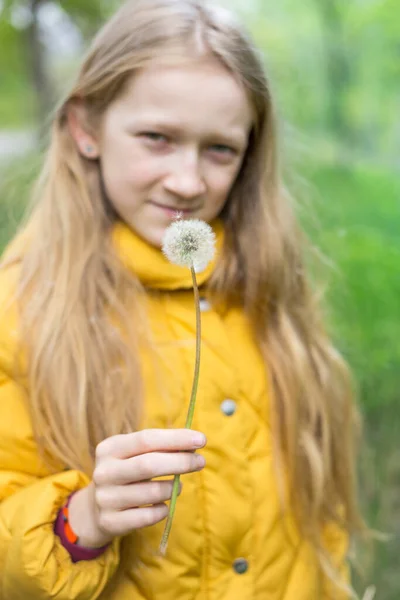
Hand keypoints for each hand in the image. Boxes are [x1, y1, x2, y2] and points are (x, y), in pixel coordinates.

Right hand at [68, 429, 205, 547]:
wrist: (95, 507)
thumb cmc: (126, 473)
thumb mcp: (135, 455)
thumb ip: (160, 448)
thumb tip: (194, 445)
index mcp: (110, 448)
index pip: (146, 439)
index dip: (176, 439)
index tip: (201, 439)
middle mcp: (104, 471)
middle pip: (149, 464)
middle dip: (180, 462)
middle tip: (200, 461)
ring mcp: (105, 498)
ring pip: (152, 492)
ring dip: (173, 488)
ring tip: (178, 485)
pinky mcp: (110, 522)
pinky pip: (149, 516)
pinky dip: (163, 509)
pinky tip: (163, 505)